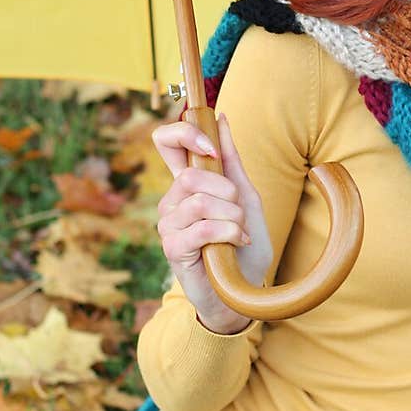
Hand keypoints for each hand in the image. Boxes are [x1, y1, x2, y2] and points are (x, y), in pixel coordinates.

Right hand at [153, 112, 272, 333]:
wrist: (245, 290)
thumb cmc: (243, 244)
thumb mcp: (245, 196)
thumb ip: (231, 161)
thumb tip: (222, 119)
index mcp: (186, 183)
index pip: (165, 141)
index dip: (185, 134)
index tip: (211, 150)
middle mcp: (171, 200)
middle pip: (190, 176)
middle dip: (227, 192)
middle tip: (238, 213)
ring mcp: (168, 225)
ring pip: (199, 202)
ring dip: (232, 217)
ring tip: (239, 232)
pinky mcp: (172, 249)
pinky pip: (202, 228)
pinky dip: (229, 233)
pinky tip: (236, 244)